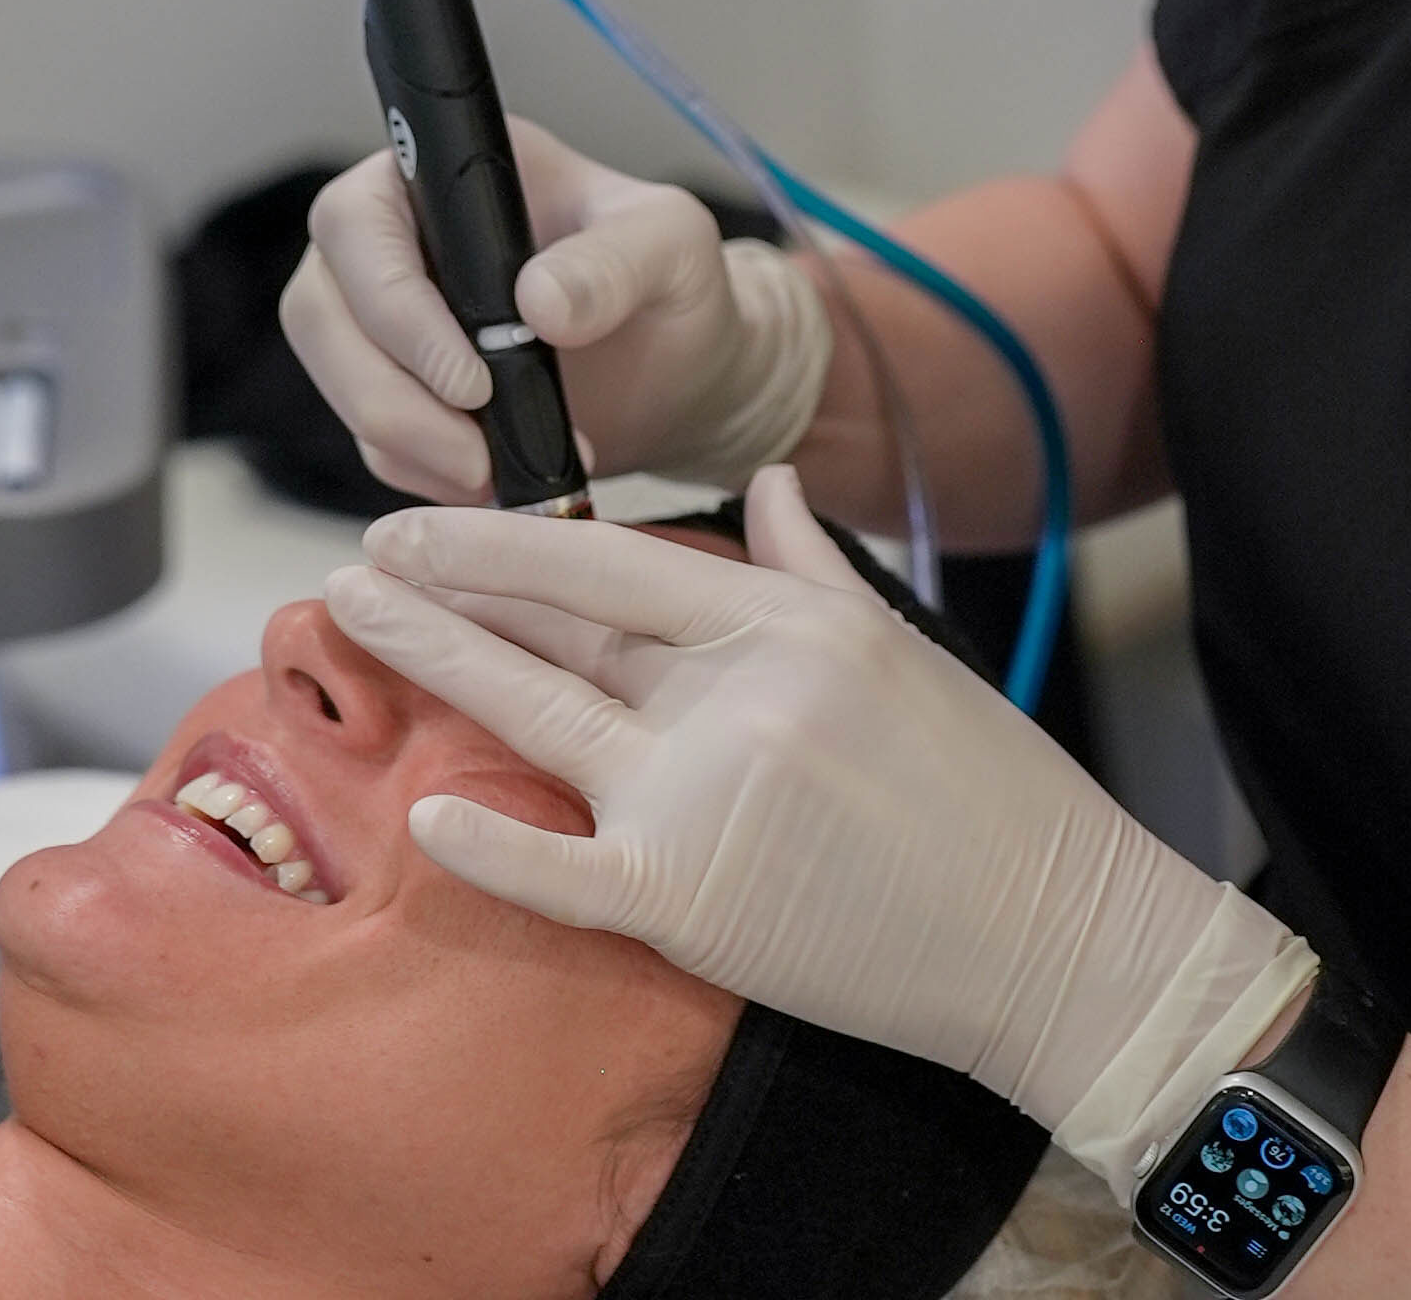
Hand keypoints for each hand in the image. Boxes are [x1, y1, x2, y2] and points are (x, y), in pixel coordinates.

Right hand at [279, 121, 832, 500]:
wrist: (683, 368)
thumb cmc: (673, 283)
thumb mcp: (671, 248)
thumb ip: (615, 262)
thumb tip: (539, 301)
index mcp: (444, 173)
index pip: (358, 223)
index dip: (392, 304)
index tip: (471, 379)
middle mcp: (396, 239)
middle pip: (321, 312)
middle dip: (389, 396)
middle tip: (477, 452)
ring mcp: (385, 320)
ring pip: (337, 384)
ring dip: (407, 445)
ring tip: (502, 475)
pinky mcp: (399, 391)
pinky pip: (373, 441)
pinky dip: (425, 474)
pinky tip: (500, 483)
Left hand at [322, 466, 1300, 1136]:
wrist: (1056, 936)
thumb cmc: (988, 790)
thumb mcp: (897, 643)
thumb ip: (806, 558)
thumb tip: (764, 475)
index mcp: (783, 622)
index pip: (612, 559)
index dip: (506, 536)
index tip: (430, 518)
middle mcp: (735, 695)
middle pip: (559, 625)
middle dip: (446, 583)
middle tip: (361, 551)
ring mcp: (707, 799)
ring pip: (540, 716)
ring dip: (438, 660)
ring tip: (354, 617)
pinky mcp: (695, 907)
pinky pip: (567, 871)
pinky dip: (494, 847)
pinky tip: (425, 813)